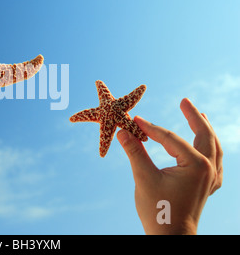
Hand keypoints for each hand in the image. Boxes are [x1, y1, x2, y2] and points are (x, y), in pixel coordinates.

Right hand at [117, 98, 222, 233]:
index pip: (172, 139)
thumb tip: (122, 131)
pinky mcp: (207, 187)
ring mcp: (211, 179)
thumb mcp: (143, 177)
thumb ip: (135, 151)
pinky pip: (215, 162)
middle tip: (184, 100)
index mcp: (196, 166)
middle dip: (194, 116)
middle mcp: (208, 170)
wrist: (170, 238)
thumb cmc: (158, 209)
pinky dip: (211, 149)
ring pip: (214, 148)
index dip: (152, 127)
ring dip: (206, 130)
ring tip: (199, 115)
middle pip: (205, 136)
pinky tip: (206, 146)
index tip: (135, 119)